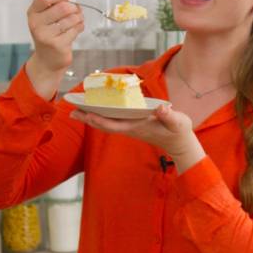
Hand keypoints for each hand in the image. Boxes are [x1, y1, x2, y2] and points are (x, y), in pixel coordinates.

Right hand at [26, 0, 83, 90]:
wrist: (48, 60)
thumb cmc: (49, 33)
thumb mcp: (46, 13)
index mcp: (32, 12)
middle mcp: (36, 24)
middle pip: (62, 7)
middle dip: (73, 7)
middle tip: (74, 10)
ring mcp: (46, 35)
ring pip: (71, 18)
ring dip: (78, 18)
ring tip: (75, 21)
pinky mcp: (57, 45)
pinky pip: (75, 30)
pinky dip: (79, 27)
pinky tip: (75, 29)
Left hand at [71, 104, 205, 171]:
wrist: (180, 144)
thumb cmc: (179, 132)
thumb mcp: (178, 122)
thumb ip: (169, 115)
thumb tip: (160, 108)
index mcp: (138, 127)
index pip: (114, 124)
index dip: (99, 119)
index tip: (86, 114)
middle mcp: (131, 128)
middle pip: (105, 124)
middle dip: (88, 118)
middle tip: (71, 111)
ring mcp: (131, 128)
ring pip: (106, 123)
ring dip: (91, 117)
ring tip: (77, 110)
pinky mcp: (132, 126)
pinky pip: (112, 121)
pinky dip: (101, 116)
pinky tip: (95, 110)